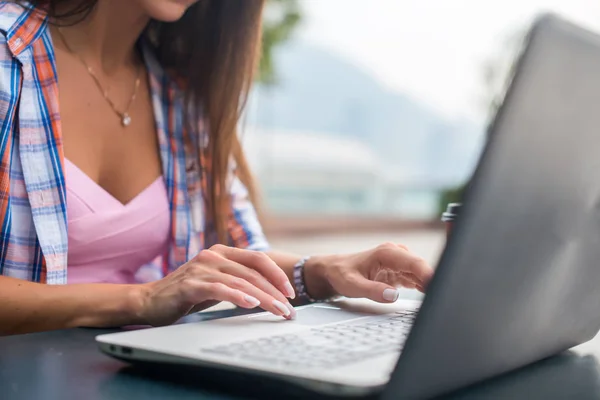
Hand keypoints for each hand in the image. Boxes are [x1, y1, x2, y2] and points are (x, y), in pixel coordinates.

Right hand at [137, 245, 296, 325]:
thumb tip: (267, 293)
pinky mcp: (191, 284)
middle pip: (253, 273)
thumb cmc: (185, 294)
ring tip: (278, 311)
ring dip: (264, 298)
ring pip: (241, 282)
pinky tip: (252, 305)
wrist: (148, 301)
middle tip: (289, 309)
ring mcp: (202, 268)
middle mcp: (213, 256)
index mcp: (221, 253)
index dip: (277, 274)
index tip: (291, 292)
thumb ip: (236, 281)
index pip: (258, 259)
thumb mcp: (215, 283)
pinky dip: (238, 297)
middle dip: (275, 292)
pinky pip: (220, 289)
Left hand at [304, 242, 433, 302]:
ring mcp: (399, 262)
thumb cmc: (341, 274)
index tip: (439, 287)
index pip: (415, 263)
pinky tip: (428, 297)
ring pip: (421, 274)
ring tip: (435, 302)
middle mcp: (396, 254)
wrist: (334, 270)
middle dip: (433, 282)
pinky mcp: (400, 271)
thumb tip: (393, 295)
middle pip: (422, 268)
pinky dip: (423, 287)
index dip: (430, 275)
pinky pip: (417, 279)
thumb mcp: (352, 285)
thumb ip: (373, 291)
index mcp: (387, 253)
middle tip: (439, 301)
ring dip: (429, 286)